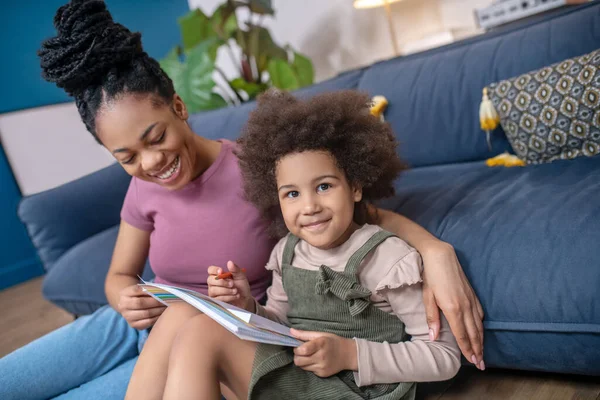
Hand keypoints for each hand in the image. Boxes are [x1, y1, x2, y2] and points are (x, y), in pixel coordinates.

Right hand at [117, 284, 165, 329]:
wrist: (130, 305)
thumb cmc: (139, 294)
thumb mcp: (140, 288)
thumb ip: (149, 288)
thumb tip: (163, 292)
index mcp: (124, 294)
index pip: (137, 290)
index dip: (150, 290)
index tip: (162, 291)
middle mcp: (123, 306)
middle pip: (141, 303)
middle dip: (156, 301)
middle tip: (168, 300)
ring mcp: (127, 317)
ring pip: (146, 313)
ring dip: (159, 310)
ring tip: (168, 306)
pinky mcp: (133, 325)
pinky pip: (147, 322)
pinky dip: (157, 317)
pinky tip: (163, 314)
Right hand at [207, 261, 252, 310]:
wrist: (245, 298)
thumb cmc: (241, 286)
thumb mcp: (240, 276)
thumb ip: (235, 270)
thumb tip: (229, 262)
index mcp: (218, 275)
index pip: (210, 270)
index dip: (214, 270)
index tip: (222, 271)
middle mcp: (213, 283)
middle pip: (210, 280)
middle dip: (222, 282)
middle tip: (232, 283)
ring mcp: (213, 292)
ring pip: (213, 290)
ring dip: (226, 290)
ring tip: (235, 290)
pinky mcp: (216, 301)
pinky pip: (218, 299)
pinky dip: (228, 297)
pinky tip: (235, 296)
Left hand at [291, 329, 356, 377]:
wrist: (348, 354)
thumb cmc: (333, 342)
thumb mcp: (321, 334)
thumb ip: (304, 334)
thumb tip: (290, 331)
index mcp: (321, 344)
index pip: (303, 350)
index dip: (297, 349)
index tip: (299, 346)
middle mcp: (321, 357)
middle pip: (298, 361)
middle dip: (297, 356)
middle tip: (302, 351)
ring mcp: (322, 367)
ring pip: (302, 367)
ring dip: (303, 361)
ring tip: (310, 356)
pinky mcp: (322, 374)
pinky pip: (309, 371)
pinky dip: (309, 366)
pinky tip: (316, 361)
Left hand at [421, 241, 484, 369]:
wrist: (441, 256)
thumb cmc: (431, 276)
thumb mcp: (427, 297)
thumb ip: (432, 318)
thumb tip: (433, 338)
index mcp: (453, 309)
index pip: (462, 335)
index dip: (467, 349)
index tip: (472, 361)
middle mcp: (465, 306)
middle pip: (473, 333)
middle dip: (478, 349)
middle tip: (481, 364)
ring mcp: (471, 300)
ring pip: (478, 325)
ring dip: (481, 340)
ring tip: (482, 353)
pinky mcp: (472, 294)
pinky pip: (480, 314)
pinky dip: (481, 326)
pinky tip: (480, 331)